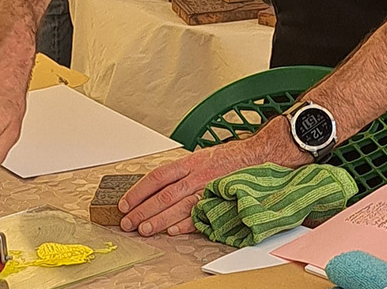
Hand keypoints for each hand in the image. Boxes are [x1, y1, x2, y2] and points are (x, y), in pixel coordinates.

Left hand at [119, 121, 307, 236]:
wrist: (261, 155)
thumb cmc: (231, 157)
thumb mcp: (202, 156)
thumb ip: (183, 171)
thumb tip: (159, 185)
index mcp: (189, 162)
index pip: (157, 177)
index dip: (138, 191)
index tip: (125, 202)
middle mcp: (196, 175)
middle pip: (163, 195)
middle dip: (142, 210)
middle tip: (128, 222)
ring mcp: (208, 188)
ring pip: (177, 206)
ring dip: (158, 220)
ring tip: (144, 230)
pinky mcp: (221, 200)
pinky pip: (200, 214)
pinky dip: (186, 224)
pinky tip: (173, 231)